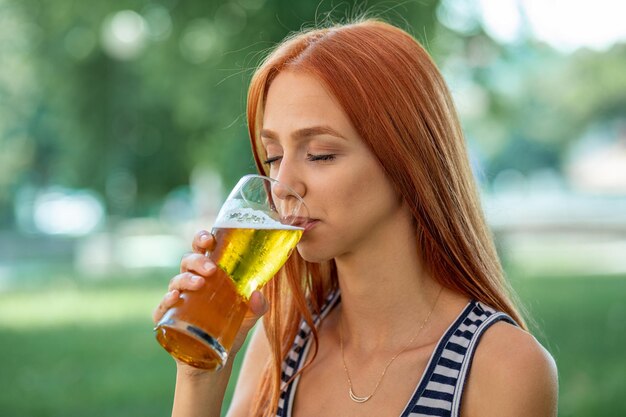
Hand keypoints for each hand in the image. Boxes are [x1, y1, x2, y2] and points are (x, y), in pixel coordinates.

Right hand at [152, 230, 268, 372]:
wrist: (215, 361)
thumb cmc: (230, 329)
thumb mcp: (249, 317)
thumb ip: (258, 306)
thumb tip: (259, 295)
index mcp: (209, 275)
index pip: (203, 250)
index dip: (202, 239)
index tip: (210, 239)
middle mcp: (191, 282)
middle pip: (188, 261)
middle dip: (197, 260)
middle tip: (211, 269)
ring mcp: (178, 300)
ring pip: (175, 280)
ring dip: (186, 279)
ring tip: (199, 284)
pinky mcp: (167, 319)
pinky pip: (162, 306)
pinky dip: (167, 300)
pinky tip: (175, 298)